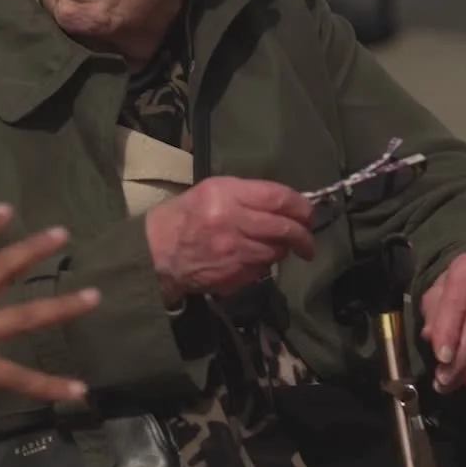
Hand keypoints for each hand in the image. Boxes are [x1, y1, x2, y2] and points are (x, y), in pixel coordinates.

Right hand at [144, 176, 316, 302]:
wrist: (156, 253)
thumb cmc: (183, 217)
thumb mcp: (210, 191)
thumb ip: (246, 195)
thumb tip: (282, 204)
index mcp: (226, 195)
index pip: (278, 198)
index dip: (301, 206)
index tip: (309, 213)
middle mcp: (233, 221)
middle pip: (284, 227)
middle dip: (304, 235)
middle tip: (308, 239)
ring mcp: (234, 251)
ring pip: (275, 251)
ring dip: (283, 250)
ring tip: (280, 248)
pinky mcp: (233, 274)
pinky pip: (261, 269)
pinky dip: (264, 264)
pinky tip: (255, 259)